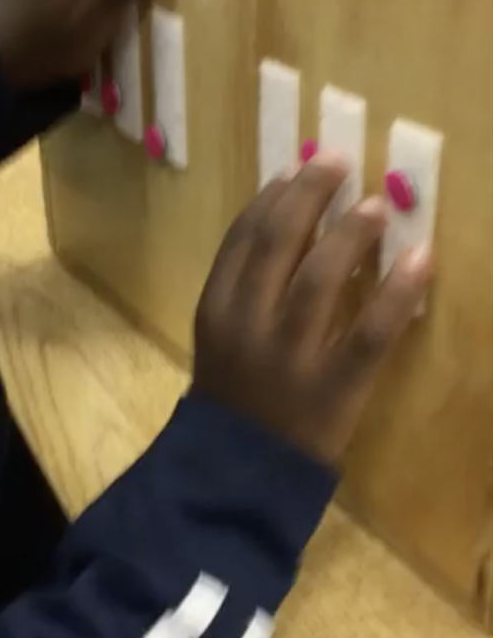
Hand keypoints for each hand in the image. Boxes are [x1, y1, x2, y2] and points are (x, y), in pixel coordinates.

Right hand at [193, 154, 432, 464]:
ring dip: (350, 235)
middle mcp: (247, 324)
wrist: (235, 477)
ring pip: (320, 281)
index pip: (243, 237)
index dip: (273, 196)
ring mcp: (289, 357)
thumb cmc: (232, 399)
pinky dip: (398, 294)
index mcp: (216, 308)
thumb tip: (288, 222)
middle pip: (278, 244)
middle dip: (309, 196)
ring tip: (378, 204)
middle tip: (339, 161)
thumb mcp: (219, 338)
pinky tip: (421, 260)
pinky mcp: (332, 388)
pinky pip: (369, 334)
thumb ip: (244, 288)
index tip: (299, 166)